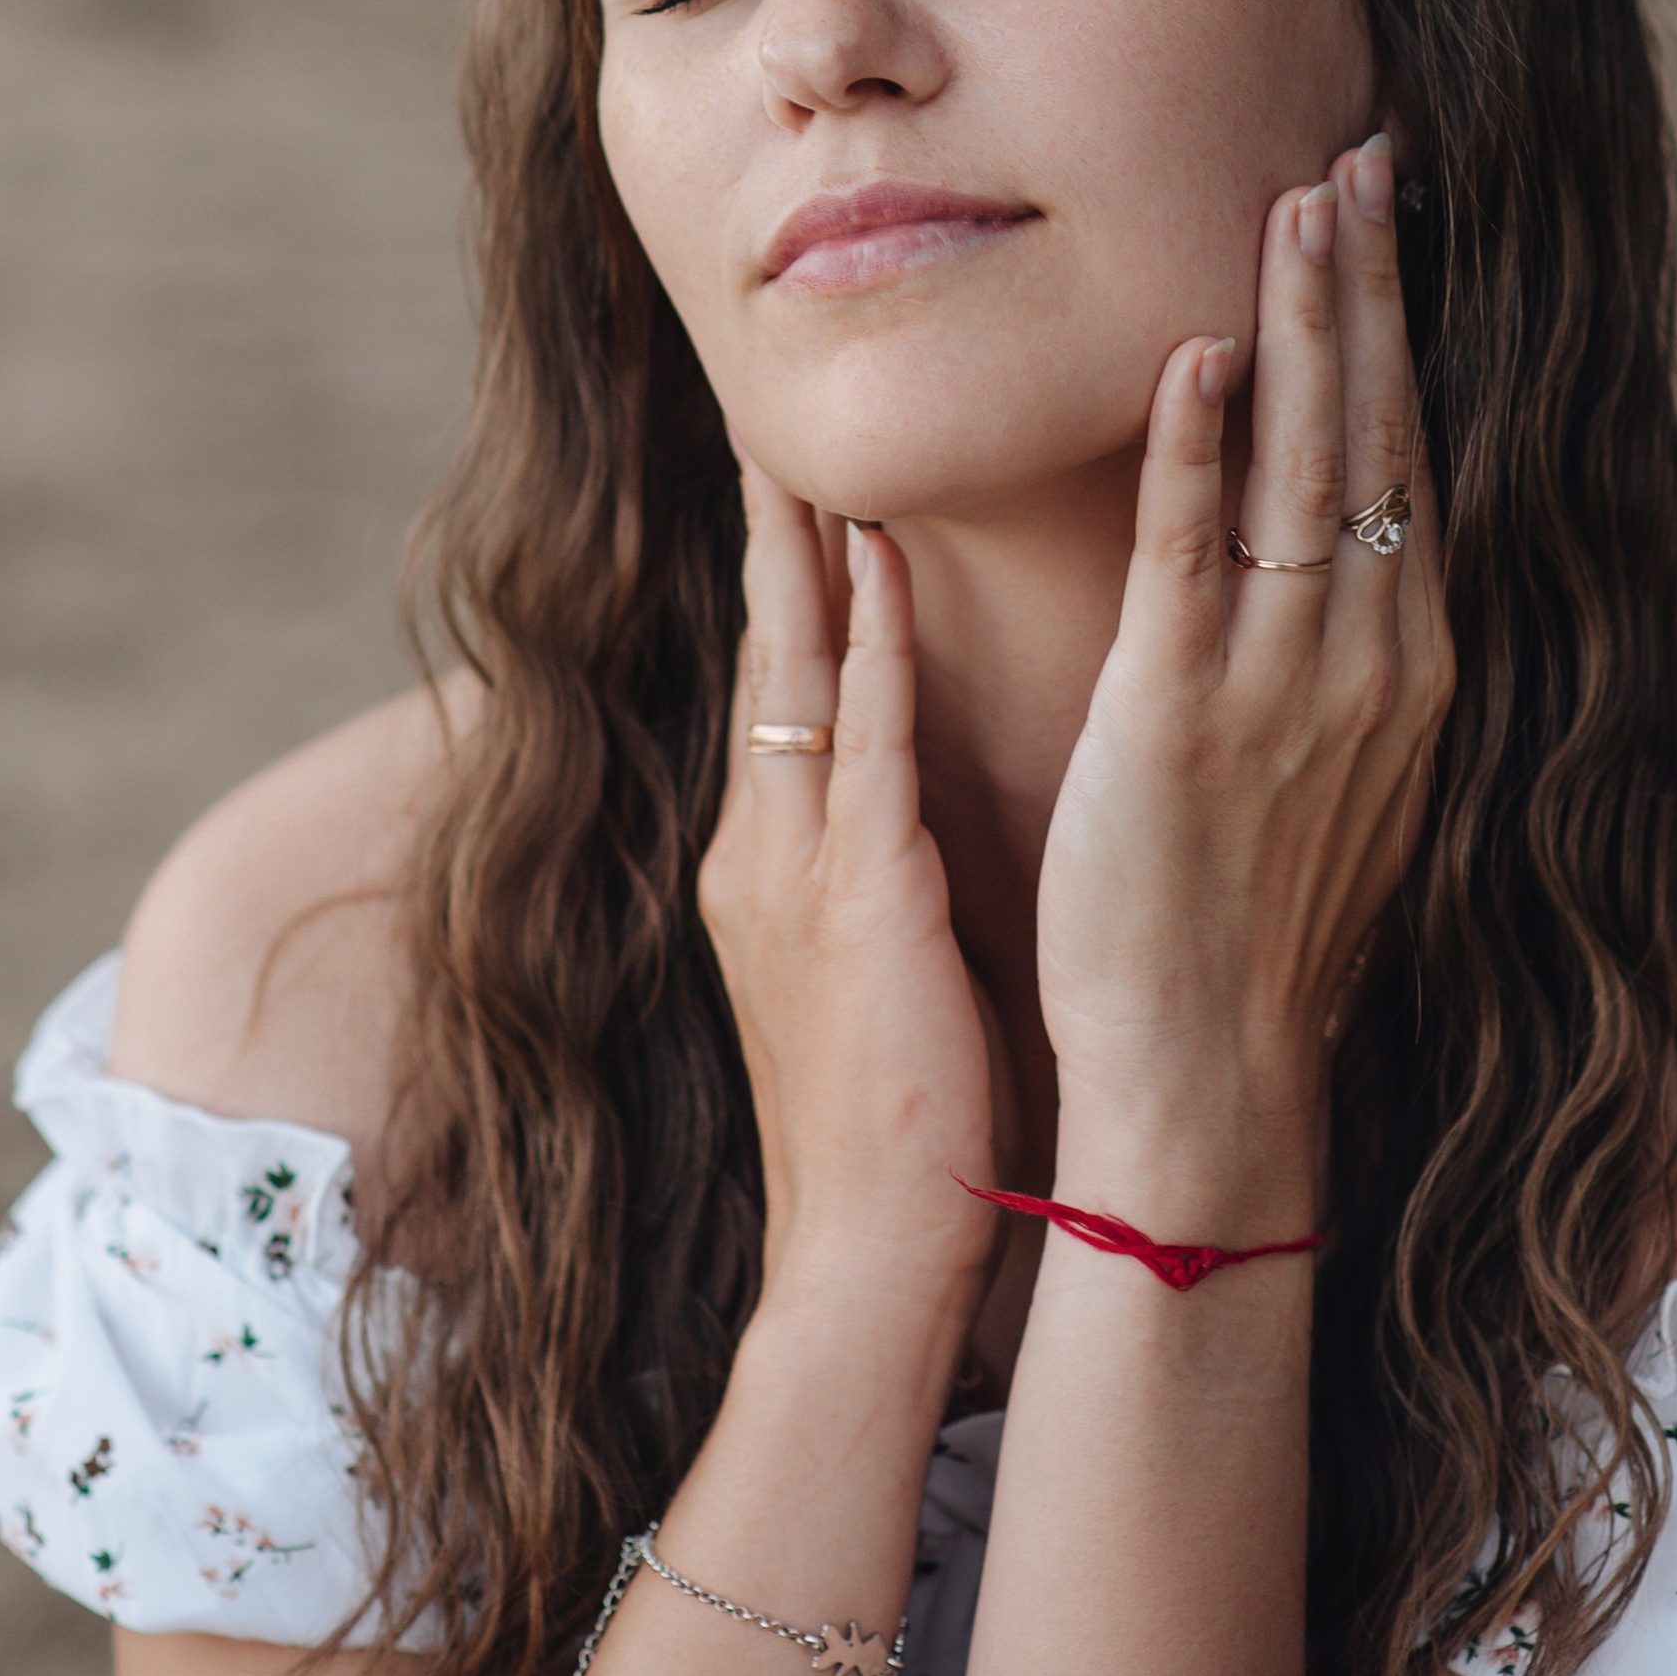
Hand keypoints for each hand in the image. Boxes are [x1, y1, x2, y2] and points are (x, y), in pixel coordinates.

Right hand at [697, 471, 1000, 1323]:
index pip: (776, 687)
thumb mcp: (872, 975)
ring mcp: (795, 867)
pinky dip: (871, 638)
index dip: (783, 581)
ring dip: (805, 547)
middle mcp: (761, 846)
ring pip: (798, 667)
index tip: (789, 477)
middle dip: (769, 531)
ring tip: (802, 437)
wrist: (871, 1263)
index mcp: (765, 864)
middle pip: (765, 651)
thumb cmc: (900, 1133)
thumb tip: (915, 813)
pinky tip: (879, 558)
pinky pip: (863, 737)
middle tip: (769, 413)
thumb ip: (876, 879)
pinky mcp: (858, 895)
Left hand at [1033, 138, 1453, 1206]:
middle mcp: (1370, 660)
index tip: (1388, 218)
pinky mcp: (1177, 720)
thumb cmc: (1258, 929)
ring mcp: (1282, 688)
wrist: (1209, 1081)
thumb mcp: (1344, 774)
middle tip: (1357, 157)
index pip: (1412, 457)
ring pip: (1304, 468)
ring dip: (1301, 328)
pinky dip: (1196, 452)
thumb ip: (1347, 651)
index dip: (1399, 329)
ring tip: (1293, 204)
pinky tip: (1195, 356)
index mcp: (1409, 668)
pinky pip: (1193, 558)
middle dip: (1366, 286)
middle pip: (1378, 433)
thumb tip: (1351, 545)